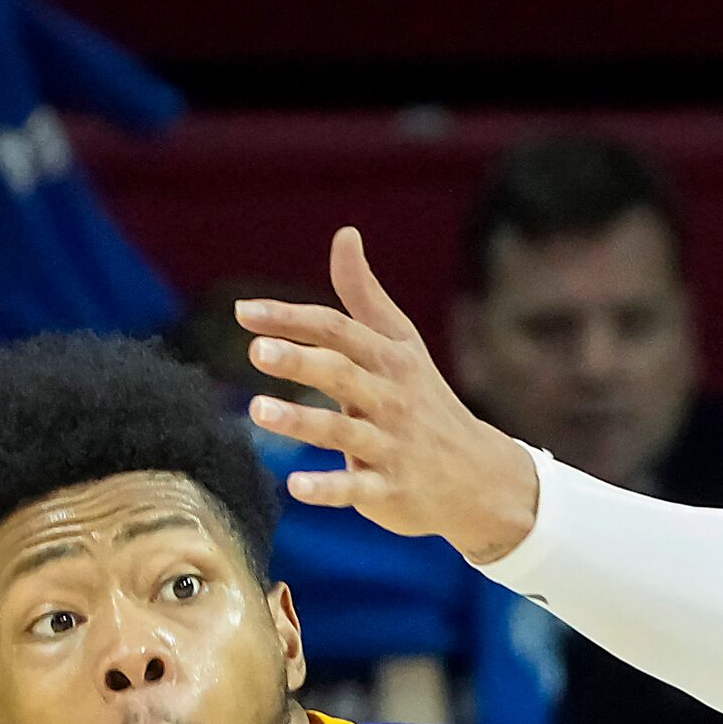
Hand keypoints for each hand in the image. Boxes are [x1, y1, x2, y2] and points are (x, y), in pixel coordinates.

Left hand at [238, 227, 542, 561]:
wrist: (479, 476)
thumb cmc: (426, 401)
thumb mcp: (402, 345)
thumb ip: (364, 295)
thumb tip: (345, 234)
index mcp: (389, 359)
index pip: (337, 329)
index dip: (291, 319)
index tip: (244, 313)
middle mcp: (390, 398)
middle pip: (341, 372)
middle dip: (300, 361)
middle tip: (257, 351)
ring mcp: (391, 445)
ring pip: (342, 430)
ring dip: (300, 420)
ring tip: (257, 409)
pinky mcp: (390, 490)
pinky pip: (356, 489)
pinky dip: (328, 489)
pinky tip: (294, 487)